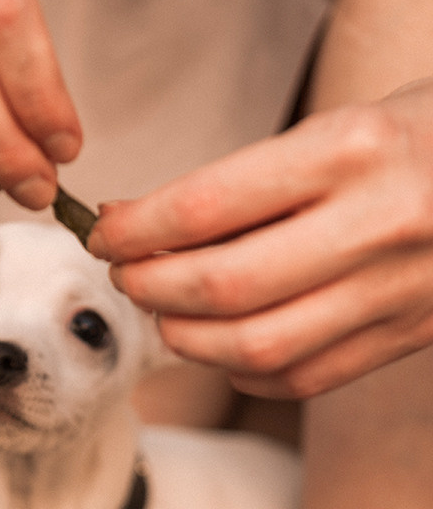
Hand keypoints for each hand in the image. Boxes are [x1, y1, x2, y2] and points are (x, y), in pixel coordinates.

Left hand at [89, 78, 432, 398]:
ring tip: (168, 314)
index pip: (204, 208)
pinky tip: (226, 348)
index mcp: (351, 151)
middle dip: (150, 289)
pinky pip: (301, 379)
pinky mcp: (405, 336)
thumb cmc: (412, 141)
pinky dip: (244, 373)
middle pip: (221, 288)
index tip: (105, 234)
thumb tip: (141, 227)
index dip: (134, 230)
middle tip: (127, 277)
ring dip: (187, 340)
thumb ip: (245, 183)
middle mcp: (377, 224)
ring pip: (255, 348)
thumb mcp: (335, 129)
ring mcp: (395, 290)